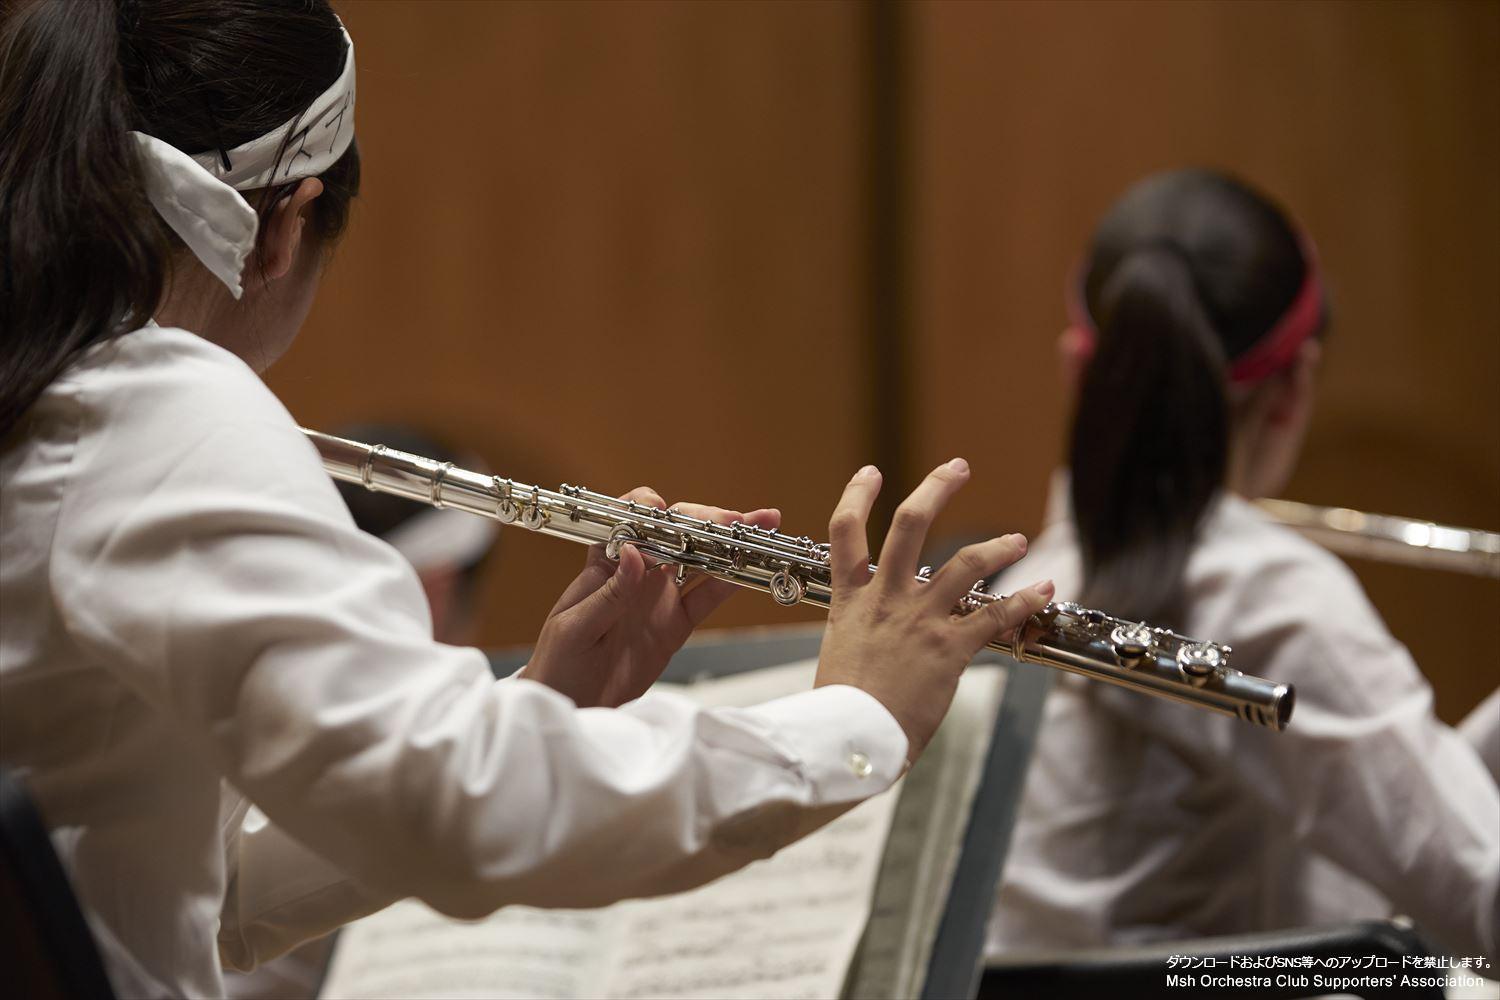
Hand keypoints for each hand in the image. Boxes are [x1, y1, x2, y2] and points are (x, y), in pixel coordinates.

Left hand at [522, 488, 780, 707]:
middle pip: (676, 533)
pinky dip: (729, 584)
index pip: (630, 519)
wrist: (571, 705)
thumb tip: (634, 552)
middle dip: (707, 521)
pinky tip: (751, 571)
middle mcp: (637, 572)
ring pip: (700, 560)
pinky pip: (706, 599)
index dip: (650, 508)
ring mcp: (659, 596)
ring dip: (730, 543)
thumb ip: (609, 593)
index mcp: (605, 563)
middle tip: (735, 521)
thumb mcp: (576, 629)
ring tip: (763, 528)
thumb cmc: (559, 663)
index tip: (666, 511)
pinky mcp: (675, 624)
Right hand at [815, 459, 1053, 759]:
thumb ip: (858, 633)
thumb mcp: (839, 656)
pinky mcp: (949, 647)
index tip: (871, 473)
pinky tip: (1042, 588)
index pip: (844, 531)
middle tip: (958, 468)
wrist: (849, 739)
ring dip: (997, 545)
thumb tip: (872, 637)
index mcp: (851, 599)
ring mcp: (919, 619)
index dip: (858, 495)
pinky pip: (995, 614)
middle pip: (910, 524)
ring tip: (1017, 537)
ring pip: (964, 561)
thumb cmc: (840, 711)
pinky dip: (1024, 599)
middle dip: (937, 488)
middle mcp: (885, 598)